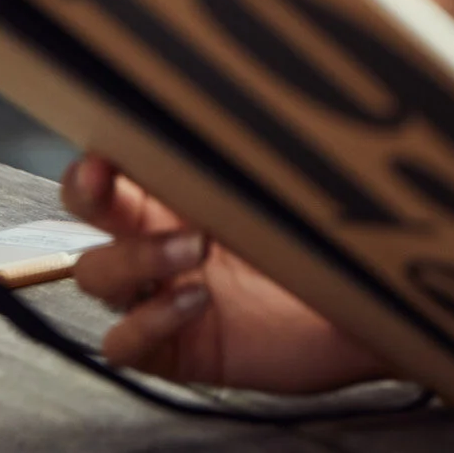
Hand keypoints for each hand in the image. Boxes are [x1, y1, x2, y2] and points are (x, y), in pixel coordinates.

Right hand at [61, 154, 389, 393]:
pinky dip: (147, 322)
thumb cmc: (331, 244)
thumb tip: (223, 102)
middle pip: (86, 216)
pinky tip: (195, 301)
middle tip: (107, 182)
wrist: (367, 311)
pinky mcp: (176, 350)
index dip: (96, 158)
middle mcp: (160, 242)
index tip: (103, 151)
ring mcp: (162, 296)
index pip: (117, 169)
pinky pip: (123, 342)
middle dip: (88, 194)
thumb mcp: (289, 190)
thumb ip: (249, 159)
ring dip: (133, 257)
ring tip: (196, 249)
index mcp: (180, 196)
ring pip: (96, 275)